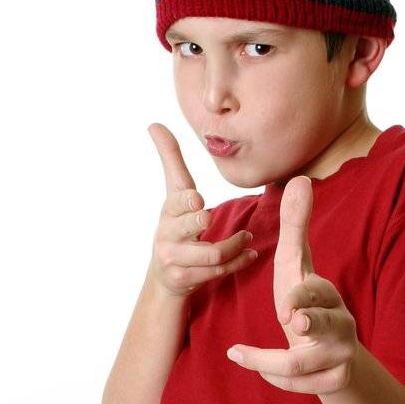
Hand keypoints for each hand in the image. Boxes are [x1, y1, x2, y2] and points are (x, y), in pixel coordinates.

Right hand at [146, 123, 257, 298]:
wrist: (164, 275)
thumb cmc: (175, 225)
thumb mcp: (172, 194)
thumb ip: (170, 160)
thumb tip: (154, 123)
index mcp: (168, 211)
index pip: (176, 201)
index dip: (186, 202)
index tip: (197, 200)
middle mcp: (167, 235)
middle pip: (188, 228)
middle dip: (198, 223)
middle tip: (210, 217)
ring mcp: (175, 260)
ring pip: (210, 254)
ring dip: (233, 245)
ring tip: (247, 237)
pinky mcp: (186, 280)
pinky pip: (217, 272)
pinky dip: (237, 262)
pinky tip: (250, 254)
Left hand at [225, 175, 359, 393]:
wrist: (335, 354)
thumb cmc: (308, 303)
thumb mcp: (297, 267)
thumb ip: (296, 228)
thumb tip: (300, 179)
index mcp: (329, 294)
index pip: (320, 291)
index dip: (306, 295)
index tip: (287, 303)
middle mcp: (340, 324)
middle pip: (328, 326)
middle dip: (312, 323)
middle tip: (292, 322)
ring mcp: (339, 355)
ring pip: (306, 365)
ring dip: (272, 361)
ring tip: (240, 353)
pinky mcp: (333, 381)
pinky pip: (303, 386)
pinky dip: (275, 379)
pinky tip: (250, 364)